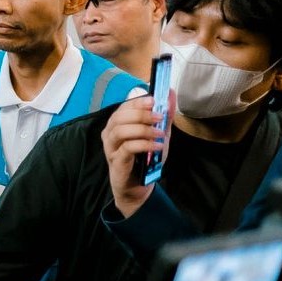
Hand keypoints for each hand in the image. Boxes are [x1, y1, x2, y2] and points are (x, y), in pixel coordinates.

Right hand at [101, 95, 170, 218]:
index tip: (154, 100)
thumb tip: (171, 94)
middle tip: (159, 116)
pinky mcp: (116, 161)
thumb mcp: (158, 135)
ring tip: (160, 133)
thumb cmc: (145, 159)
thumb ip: (164, 116)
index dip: (138, 102)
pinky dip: (144, 144)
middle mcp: (110, 134)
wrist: (139, 186)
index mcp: (118, 124)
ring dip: (143, 129)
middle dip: (141, 114)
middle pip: (119, 117)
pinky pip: (128, 147)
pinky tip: (157, 145)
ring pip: (121, 131)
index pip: (123, 107)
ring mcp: (111, 148)